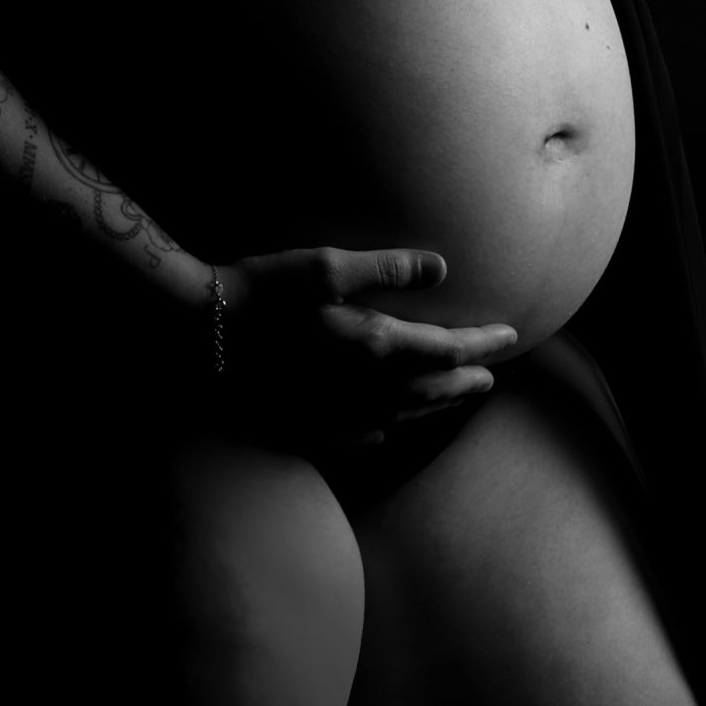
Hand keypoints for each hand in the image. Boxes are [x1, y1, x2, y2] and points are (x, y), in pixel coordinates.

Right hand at [215, 245, 518, 447]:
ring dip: (436, 407)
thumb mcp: (325, 267)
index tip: (509, 334)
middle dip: (466, 380)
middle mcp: (366, 391)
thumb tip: (442, 267)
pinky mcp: (308, 431)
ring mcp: (337, 418)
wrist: (196, 339)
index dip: (483, 341)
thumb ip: (388, 268)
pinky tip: (386, 428)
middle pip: (433, 391)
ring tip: (454, 397)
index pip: (448, 349)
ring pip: (404, 418)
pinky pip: (362, 439)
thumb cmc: (261, 292)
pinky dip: (387, 430)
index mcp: (376, 347)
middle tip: (490, 375)